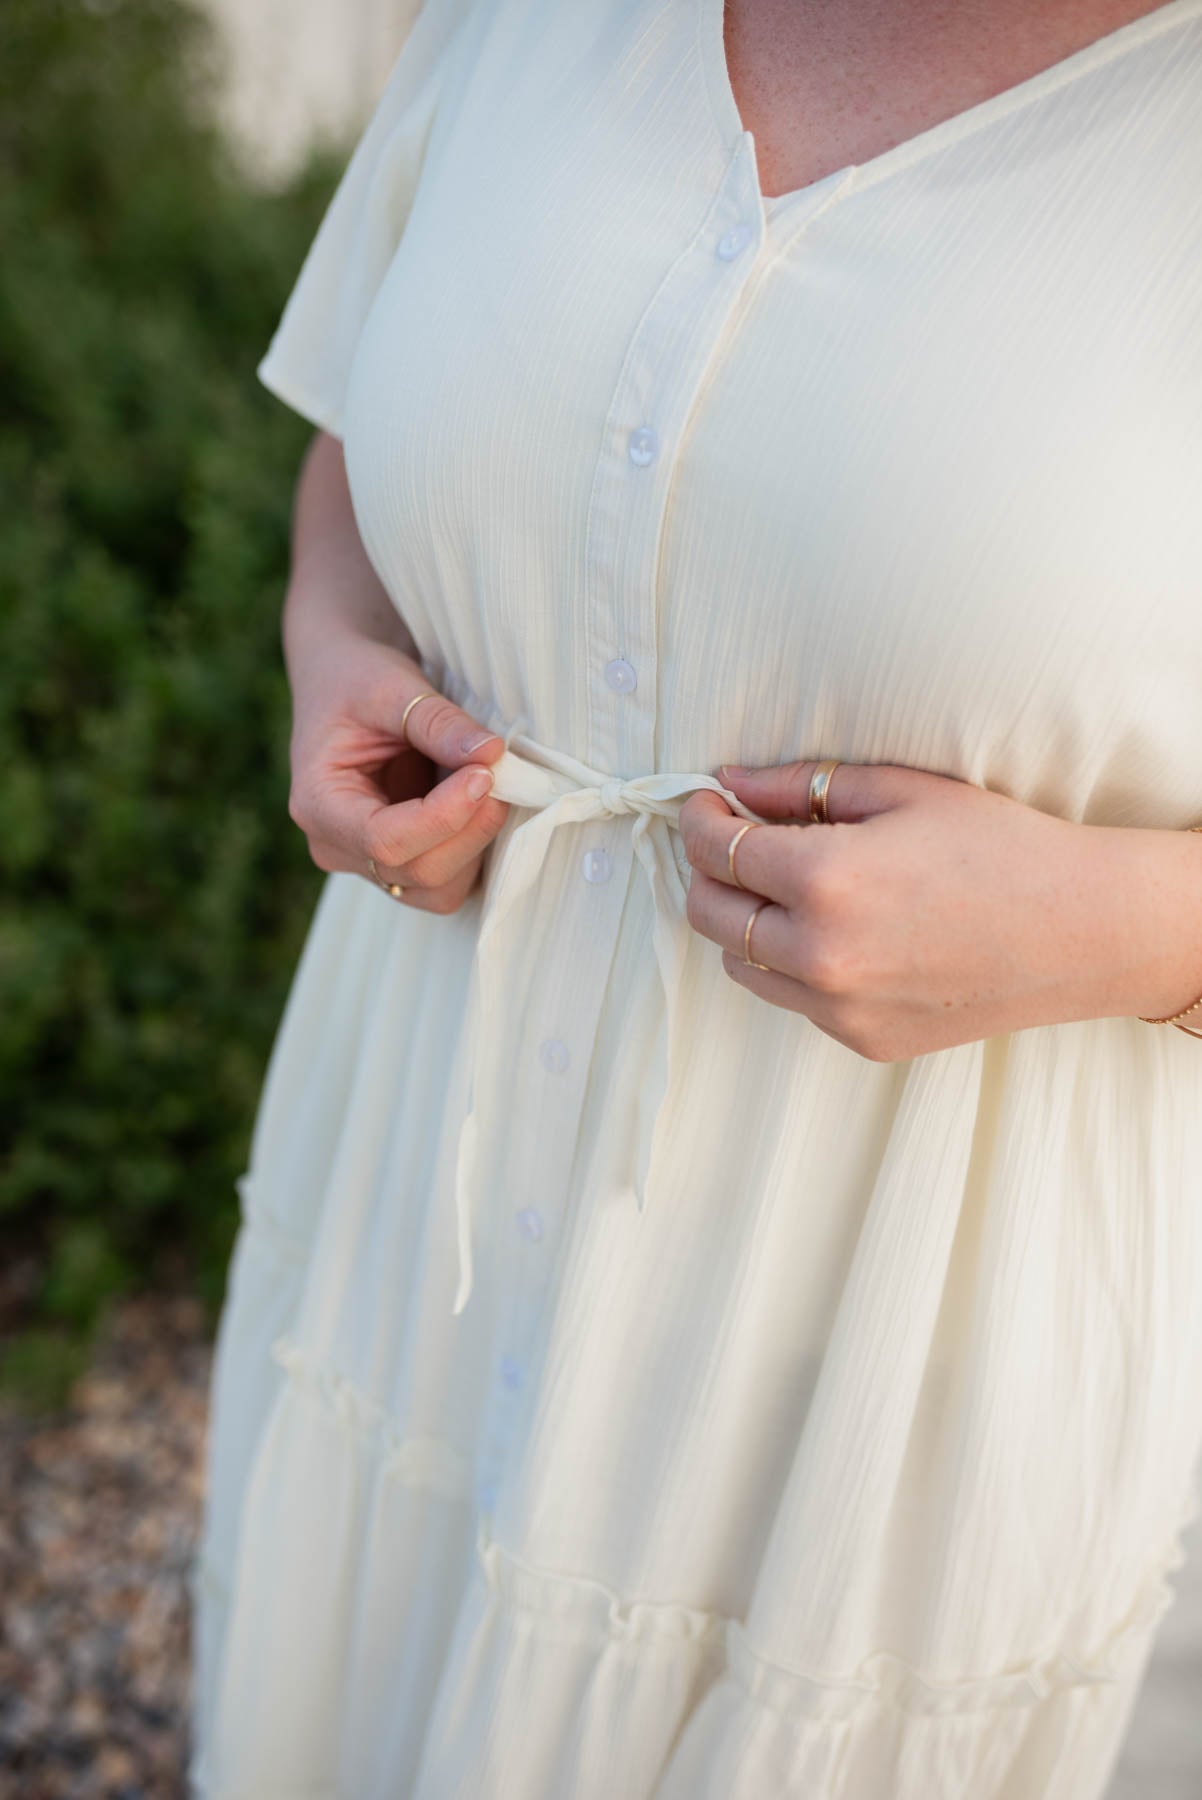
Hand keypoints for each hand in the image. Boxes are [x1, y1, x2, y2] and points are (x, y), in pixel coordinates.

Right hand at [285, 624, 509, 911]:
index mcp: (318, 805)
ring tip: (492, 787)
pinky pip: (448, 882)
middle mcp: (337, 847)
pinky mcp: (401, 864)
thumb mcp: (390, 685)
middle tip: (502, 775)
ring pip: (439, 889)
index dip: (444, 816)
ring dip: (478, 844)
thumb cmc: (354, 679)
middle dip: (471, 829)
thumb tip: (491, 756)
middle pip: (418, 872)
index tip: (486, 774)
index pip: (385, 840)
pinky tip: (482, 805)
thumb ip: (437, 722)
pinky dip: (475, 850)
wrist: (344, 683)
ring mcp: (368, 863)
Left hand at [677, 757, 1182, 1060]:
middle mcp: (820, 954)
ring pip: (742, 963)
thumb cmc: (1003, 847)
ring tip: (787, 887)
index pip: (716, 849)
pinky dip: (793, 964)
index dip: (698, 818)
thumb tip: (731, 784)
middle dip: (708, 870)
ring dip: (745, 921)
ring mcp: (839, 1007)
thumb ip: (804, 786)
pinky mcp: (862, 1040)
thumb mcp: (903, 792)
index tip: (703, 801)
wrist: (1084, 931)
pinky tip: (841, 932)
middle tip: (733, 840)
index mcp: (826, 879)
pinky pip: (793, 999)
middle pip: (709, 913)